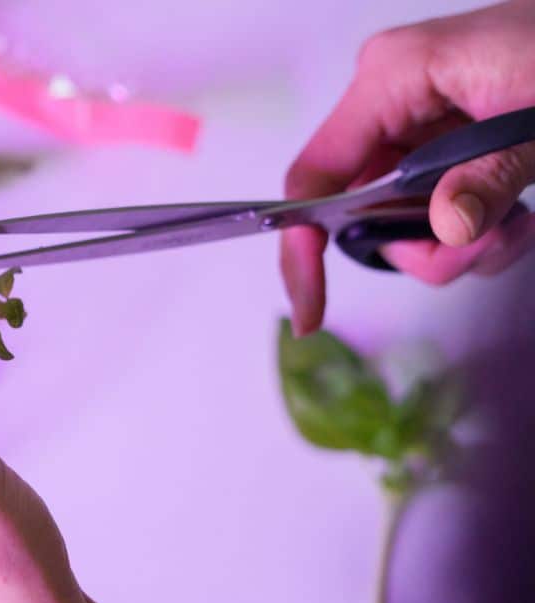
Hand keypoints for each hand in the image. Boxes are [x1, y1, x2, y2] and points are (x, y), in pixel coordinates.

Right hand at [282, 0, 534, 334]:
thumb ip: (494, 175)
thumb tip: (448, 228)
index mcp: (392, 78)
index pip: (314, 179)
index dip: (303, 250)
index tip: (311, 310)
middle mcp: (391, 101)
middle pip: (362, 213)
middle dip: (421, 249)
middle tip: (479, 248)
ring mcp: (415, 124)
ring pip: (401, 222)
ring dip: (460, 245)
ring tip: (513, 225)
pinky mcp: (442, 142)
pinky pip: (433, 210)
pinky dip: (477, 231)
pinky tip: (516, 216)